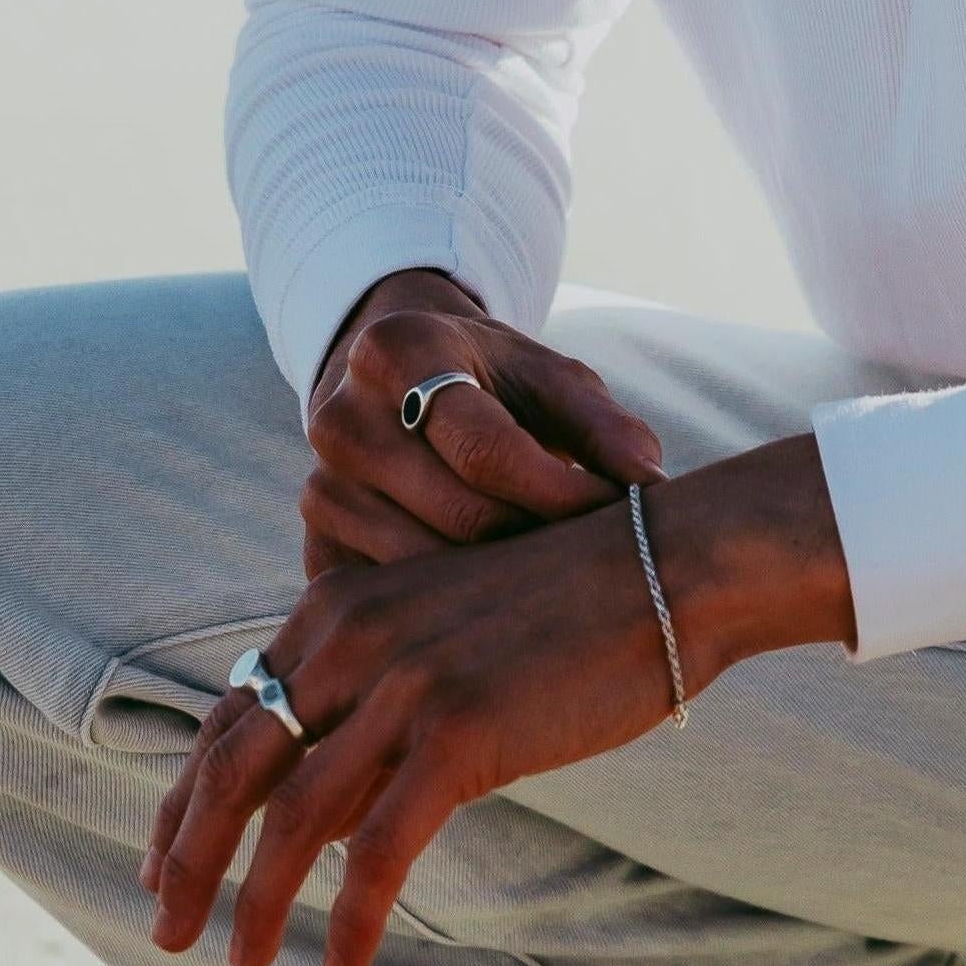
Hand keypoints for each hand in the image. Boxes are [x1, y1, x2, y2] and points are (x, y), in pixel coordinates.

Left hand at [139, 507, 681, 965]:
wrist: (663, 570)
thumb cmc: (566, 606)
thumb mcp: (440, 628)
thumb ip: (373, 695)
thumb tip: (325, 805)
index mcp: (337, 609)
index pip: (230, 716)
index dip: (183, 800)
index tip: (159, 864)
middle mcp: (353, 639)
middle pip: (235, 768)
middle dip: (187, 859)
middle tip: (166, 932)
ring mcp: (405, 685)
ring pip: (294, 817)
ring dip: (257, 902)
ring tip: (246, 963)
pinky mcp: (461, 732)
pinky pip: (382, 850)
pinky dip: (351, 917)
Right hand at [301, 269, 662, 576]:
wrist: (402, 380)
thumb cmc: (494, 380)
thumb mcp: (549, 377)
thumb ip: (602, 423)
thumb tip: (649, 485)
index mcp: (400, 351)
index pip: (486, 447)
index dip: (561, 492)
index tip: (617, 513)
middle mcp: (341, 417)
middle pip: (458, 515)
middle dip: (539, 544)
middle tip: (596, 560)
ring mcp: (320, 488)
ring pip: (426, 570)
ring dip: (500, 589)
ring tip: (556, 584)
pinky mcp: (316, 546)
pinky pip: (392, 604)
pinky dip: (449, 614)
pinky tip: (499, 609)